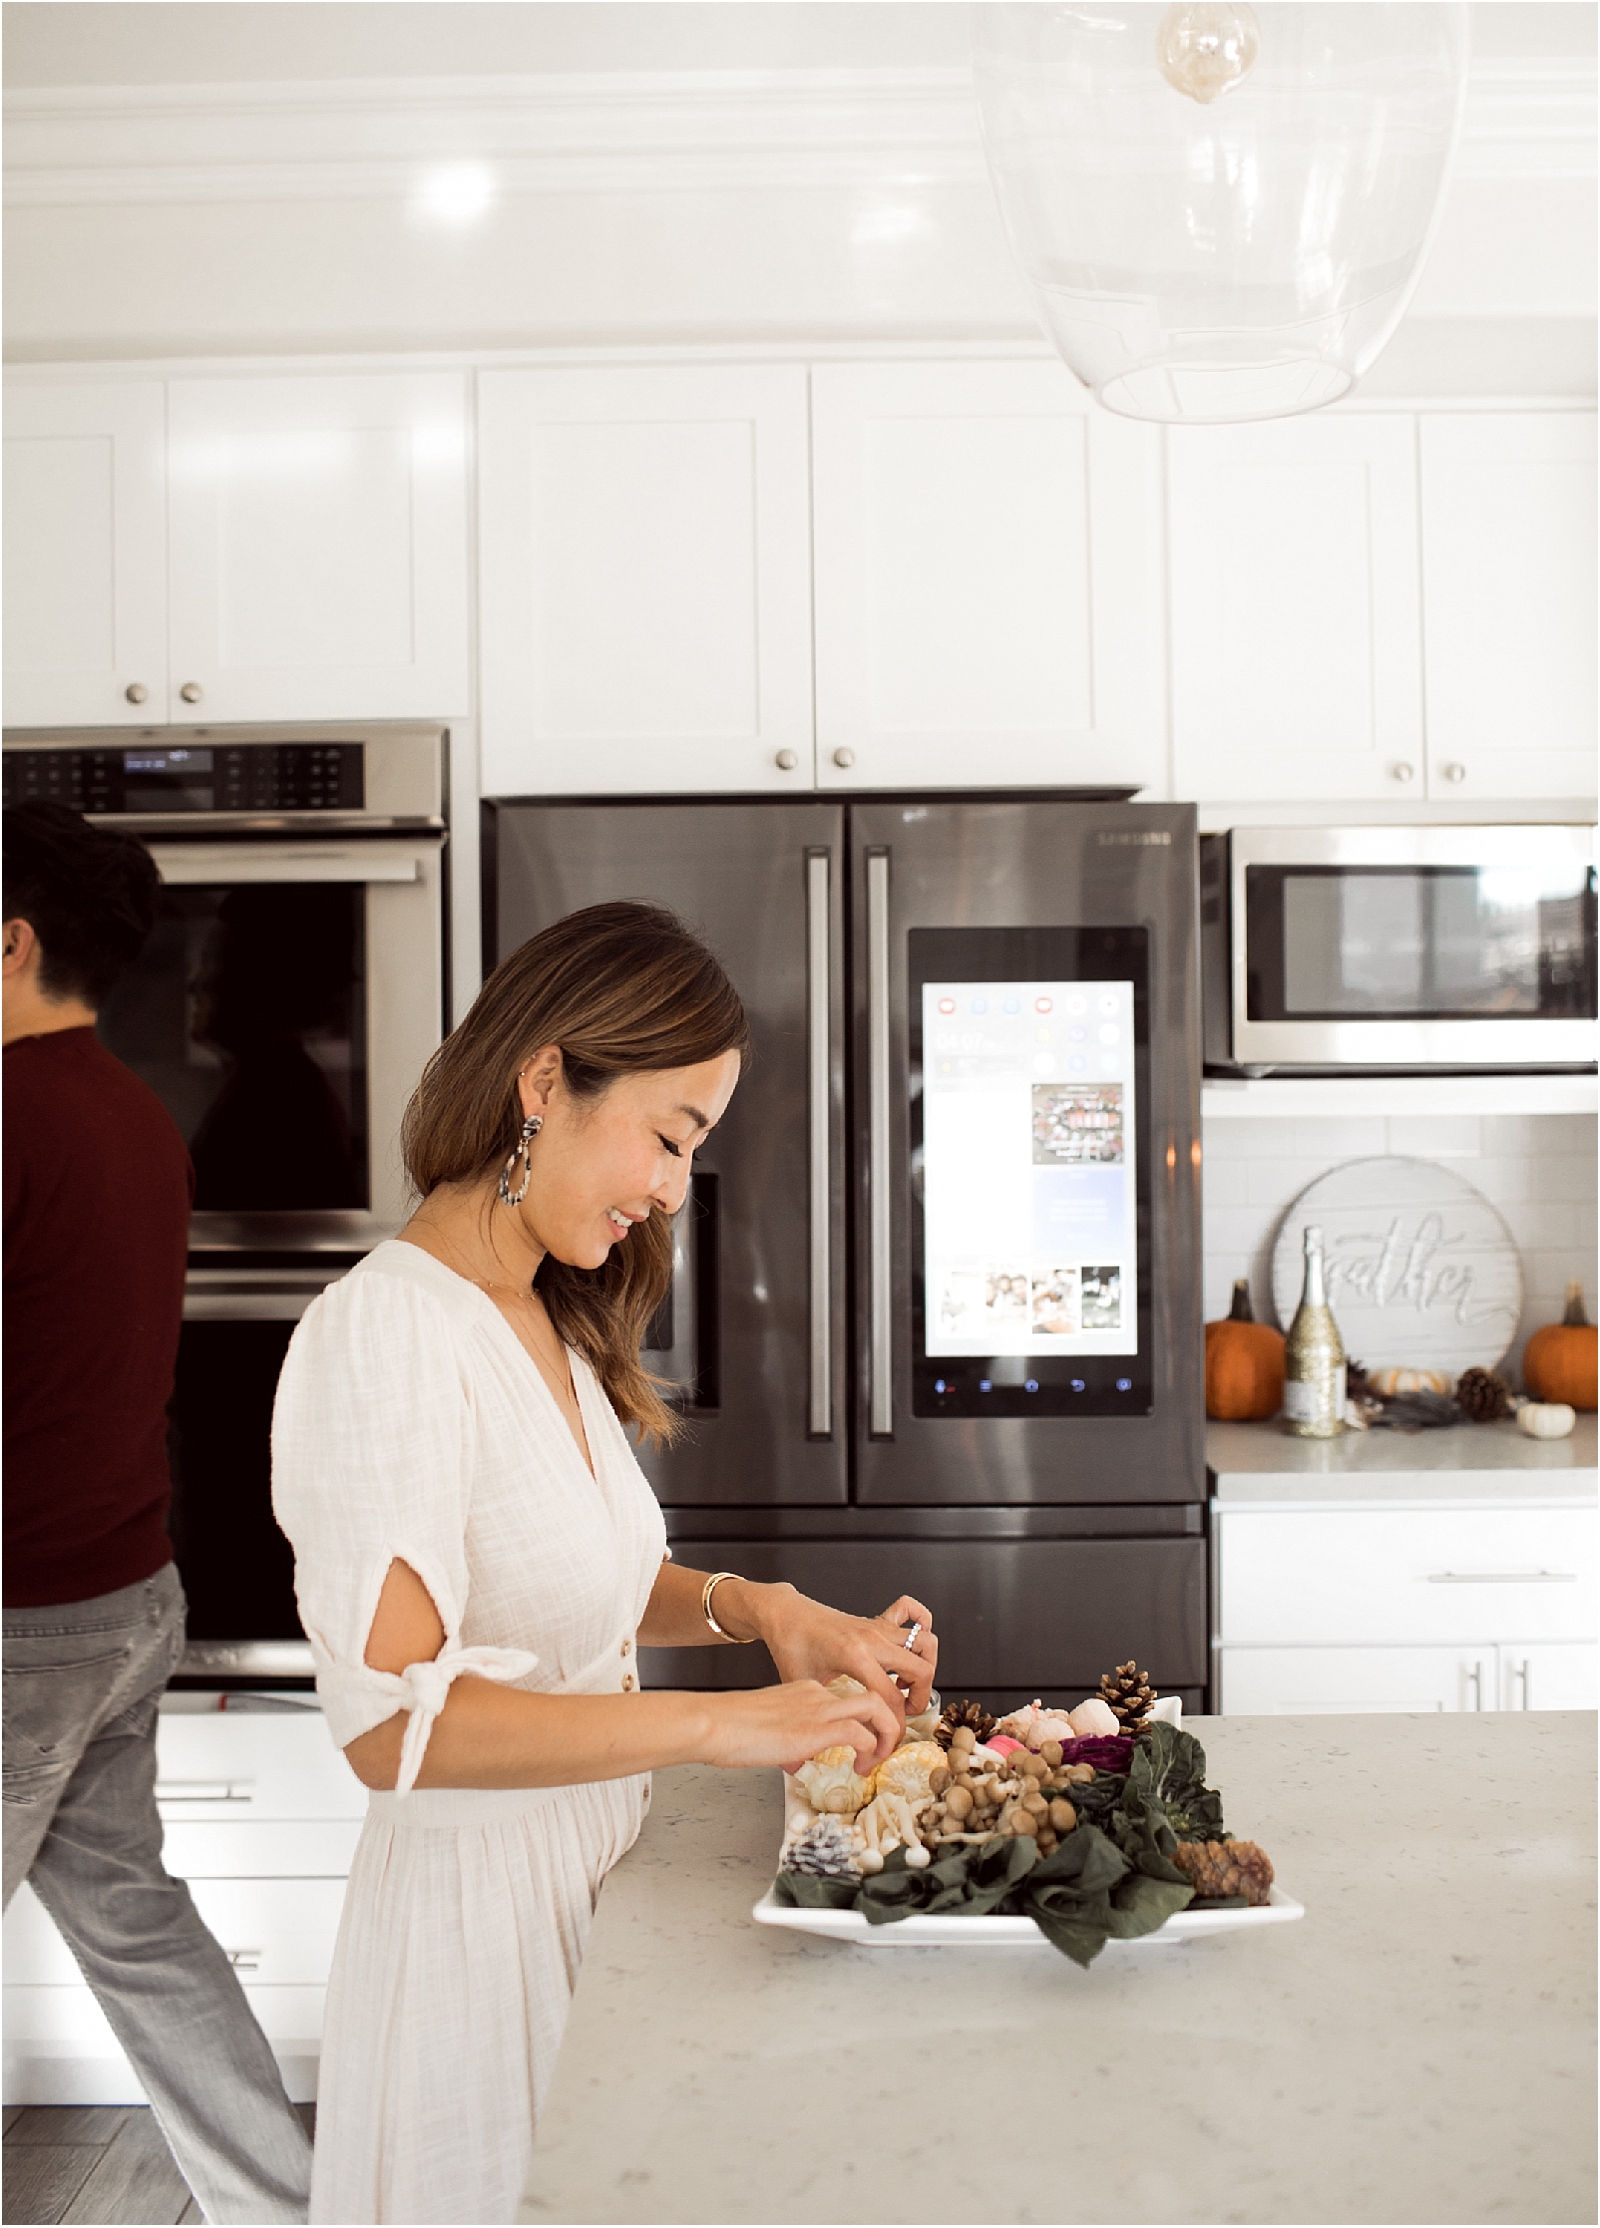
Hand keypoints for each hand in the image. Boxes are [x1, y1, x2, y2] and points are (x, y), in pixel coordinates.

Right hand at [698, 1679, 901, 1773]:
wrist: (713, 1721)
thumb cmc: (729, 1727)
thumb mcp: (768, 1727)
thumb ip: (787, 1738)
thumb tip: (796, 1760)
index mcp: (806, 1690)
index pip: (851, 1698)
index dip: (866, 1721)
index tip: (865, 1743)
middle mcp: (818, 1694)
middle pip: (874, 1695)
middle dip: (889, 1723)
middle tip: (883, 1750)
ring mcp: (819, 1709)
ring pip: (877, 1708)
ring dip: (887, 1735)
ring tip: (876, 1760)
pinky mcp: (815, 1729)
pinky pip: (860, 1734)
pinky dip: (869, 1752)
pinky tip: (858, 1768)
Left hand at [749, 1588, 938, 1729]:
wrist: (786, 1614)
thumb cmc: (790, 1645)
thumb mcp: (800, 1685)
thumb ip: (809, 1720)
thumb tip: (800, 1762)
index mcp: (855, 1657)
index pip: (892, 1699)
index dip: (894, 1728)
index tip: (883, 1744)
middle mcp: (873, 1639)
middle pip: (921, 1670)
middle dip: (920, 1699)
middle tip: (903, 1713)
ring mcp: (878, 1627)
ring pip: (926, 1642)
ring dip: (924, 1667)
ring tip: (904, 1683)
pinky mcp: (877, 1620)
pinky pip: (913, 1612)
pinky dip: (922, 1625)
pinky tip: (909, 1648)